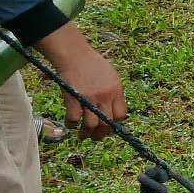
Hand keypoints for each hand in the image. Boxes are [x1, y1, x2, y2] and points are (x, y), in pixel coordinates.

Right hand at [37, 25, 124, 140]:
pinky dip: (72, 125)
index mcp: (117, 91)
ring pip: (91, 125)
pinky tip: (71, 125)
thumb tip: (112, 109)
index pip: (121, 115)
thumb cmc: (92, 64)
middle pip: (107, 123)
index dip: (115, 125)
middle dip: (102, 134)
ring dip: (87, 133)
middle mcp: (106, 96)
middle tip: (96, 137)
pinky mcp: (74, 98)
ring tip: (83, 136)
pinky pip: (74, 119)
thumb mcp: (111, 76)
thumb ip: (113, 92)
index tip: (109, 128)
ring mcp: (90, 98)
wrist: (75, 55)